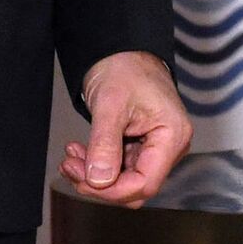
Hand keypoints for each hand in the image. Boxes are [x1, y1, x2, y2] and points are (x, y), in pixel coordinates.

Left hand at [60, 51, 192, 205]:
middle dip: (100, 183)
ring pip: (125, 182)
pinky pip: (120, 169)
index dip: (112, 190)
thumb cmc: (124, 69)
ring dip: (94, 175)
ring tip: (71, 157)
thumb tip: (98, 180)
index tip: (83, 180)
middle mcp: (170, 147)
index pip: (145, 183)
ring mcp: (157, 148)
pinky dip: (97, 164)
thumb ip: (104, 144)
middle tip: (70, 165)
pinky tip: (80, 151)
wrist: (122, 53)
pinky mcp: (142, 148)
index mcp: (172, 136)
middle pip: (135, 187)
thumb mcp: (110, 105)